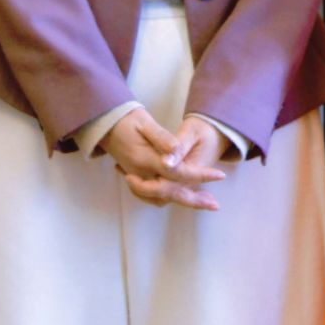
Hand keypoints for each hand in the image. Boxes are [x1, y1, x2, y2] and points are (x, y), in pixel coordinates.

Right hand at [100, 108, 226, 210]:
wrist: (105, 124)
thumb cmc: (127, 120)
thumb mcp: (144, 123)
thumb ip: (161, 138)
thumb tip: (175, 152)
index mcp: (145, 159)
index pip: (178, 172)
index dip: (199, 175)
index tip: (219, 175)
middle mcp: (140, 173)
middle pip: (170, 192)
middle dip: (194, 200)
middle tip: (215, 204)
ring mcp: (136, 178)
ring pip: (161, 198)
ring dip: (182, 200)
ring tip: (204, 201)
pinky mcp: (135, 178)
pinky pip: (152, 196)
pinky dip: (168, 198)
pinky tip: (182, 194)